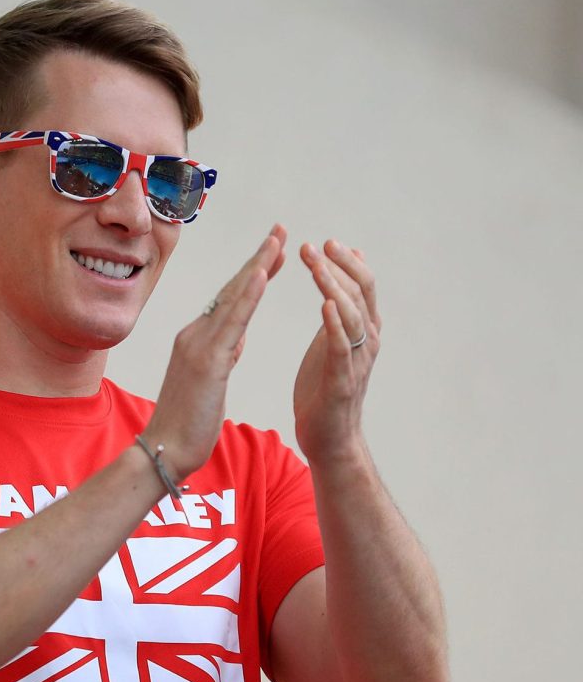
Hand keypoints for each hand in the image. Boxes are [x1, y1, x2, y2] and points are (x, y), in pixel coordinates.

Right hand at [144, 224, 287, 480]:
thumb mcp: (209, 383)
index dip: (253, 274)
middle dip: (258, 259)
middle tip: (280, 230)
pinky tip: (262, 275)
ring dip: (257, 266)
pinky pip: (232, 322)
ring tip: (278, 241)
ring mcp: (198, 345)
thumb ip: (221, 356)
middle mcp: (195, 334)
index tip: (274, 253)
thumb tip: (236, 339)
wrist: (164, 450)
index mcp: (197, 340)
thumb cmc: (186, 424)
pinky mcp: (207, 361)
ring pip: (233, 299)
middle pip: (232, 290)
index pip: (230, 300)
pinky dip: (248, 296)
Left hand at [293, 240, 381, 464]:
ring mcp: (356, 362)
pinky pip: (341, 349)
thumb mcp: (333, 341)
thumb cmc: (325, 388)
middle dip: (339, 266)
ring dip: (332, 286)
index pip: (360, 285)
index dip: (345, 261)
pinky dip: (334, 325)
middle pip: (360, 293)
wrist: (328, 439)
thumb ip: (342, 307)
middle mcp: (366, 342)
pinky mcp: (341, 382)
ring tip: (316, 265)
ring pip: (350, 315)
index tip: (324, 242)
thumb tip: (348, 271)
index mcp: (362, 330)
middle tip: (317, 244)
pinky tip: (324, 305)